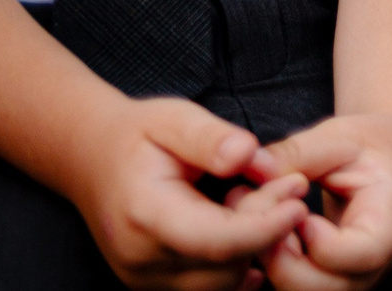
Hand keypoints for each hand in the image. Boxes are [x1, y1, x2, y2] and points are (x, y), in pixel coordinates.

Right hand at [67, 97, 309, 289]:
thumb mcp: (174, 118)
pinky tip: (254, 233)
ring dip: (255, 252)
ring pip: (221, 286)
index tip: (299, 200)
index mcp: (145, 214)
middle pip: (223, 268)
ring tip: (271, 205)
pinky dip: (238, 267)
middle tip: (291, 188)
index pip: (214, 240)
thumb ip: (210, 137)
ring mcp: (143, 278)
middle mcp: (140, 258)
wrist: (92, 160)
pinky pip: (209, 290)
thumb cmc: (139, 136)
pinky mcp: (154, 285)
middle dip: (267, 233)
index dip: (264, 227)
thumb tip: (247, 154)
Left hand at [249, 112, 391, 290]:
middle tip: (266, 216)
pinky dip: (269, 265)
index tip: (301, 211)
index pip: (364, 256)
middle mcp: (370, 265)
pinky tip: (264, 230)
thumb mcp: (339, 138)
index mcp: (387, 225)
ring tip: (262, 220)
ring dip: (271, 263)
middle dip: (282, 260)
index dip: (324, 243)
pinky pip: (291, 287)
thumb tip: (251, 166)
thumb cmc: (369, 147)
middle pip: (324, 289)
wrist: (389, 160)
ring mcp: (347, 279)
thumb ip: (296, 153)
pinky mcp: (322, 281)